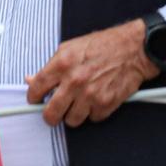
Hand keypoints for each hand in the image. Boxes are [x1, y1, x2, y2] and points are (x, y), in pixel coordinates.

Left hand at [26, 20, 159, 126]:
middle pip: (51, 113)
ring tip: (78, 104)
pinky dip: (93, 112)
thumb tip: (31, 80)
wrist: (134, 48)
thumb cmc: (104, 45)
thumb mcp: (70, 48)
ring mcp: (91, 94)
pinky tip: (96, 100)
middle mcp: (74, 81)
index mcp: (62, 64)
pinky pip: (92, 118)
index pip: (36, 89)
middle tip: (52, 112)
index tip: (35, 100)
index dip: (32, 97)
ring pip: (71, 120)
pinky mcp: (106, 104)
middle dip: (49, 116)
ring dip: (73, 115)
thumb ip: (50, 66)